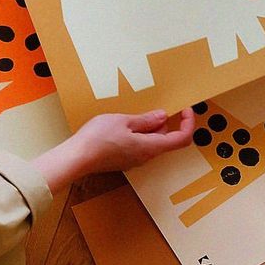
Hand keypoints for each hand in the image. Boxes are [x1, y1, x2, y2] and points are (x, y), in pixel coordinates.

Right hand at [32, 108, 194, 194]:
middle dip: (167, 122)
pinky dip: (140, 132)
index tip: (186, 110)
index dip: (188, 124)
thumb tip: (163, 117)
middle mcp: (145, 156)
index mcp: (150, 147)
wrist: (76, 158)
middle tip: (159, 105)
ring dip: (152, 126)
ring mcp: (134, 159)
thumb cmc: (98, 138)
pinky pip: (139, 145)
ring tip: (138, 112)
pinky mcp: (123, 159)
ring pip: (152, 142)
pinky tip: (125, 123)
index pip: (181, 139)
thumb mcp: (124, 121)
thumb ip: (146, 120)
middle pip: (166, 139)